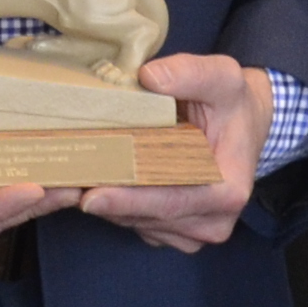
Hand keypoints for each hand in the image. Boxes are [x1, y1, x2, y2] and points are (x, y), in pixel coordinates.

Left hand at [78, 54, 268, 251]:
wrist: (244, 124)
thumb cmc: (232, 103)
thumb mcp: (222, 77)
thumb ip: (190, 73)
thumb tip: (150, 77)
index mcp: (227, 192)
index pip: (171, 201)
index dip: (130, 200)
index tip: (91, 196)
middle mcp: (213, 222)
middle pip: (147, 217)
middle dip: (106, 201)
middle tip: (63, 184)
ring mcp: (193, 233)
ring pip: (136, 224)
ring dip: (106, 204)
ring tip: (73, 179)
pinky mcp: (175, 233)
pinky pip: (137, 225)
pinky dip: (115, 206)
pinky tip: (97, 181)